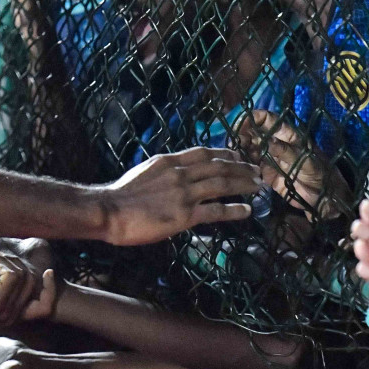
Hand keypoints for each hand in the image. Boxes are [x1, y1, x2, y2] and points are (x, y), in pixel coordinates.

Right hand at [99, 147, 260, 244]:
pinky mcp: (185, 215)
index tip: (238, 155)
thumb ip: (165, 171)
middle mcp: (180, 174)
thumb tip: (177, 172)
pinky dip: (234, 209)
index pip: (204, 153)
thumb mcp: (145, 172)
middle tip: (257, 171)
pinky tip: (247, 211)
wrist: (110, 210)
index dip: (225, 153)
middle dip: (241, 168)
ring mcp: (184, 194)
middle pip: (218, 166)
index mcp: (169, 161)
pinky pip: (216, 210)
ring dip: (243, 184)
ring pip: (222, 184)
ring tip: (258, 186)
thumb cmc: (121, 194)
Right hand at [232, 110, 350, 219]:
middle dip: (242, 134)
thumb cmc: (321, 175)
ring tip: (233, 155)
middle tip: (233, 142)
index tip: (239, 123)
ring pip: (249, 148)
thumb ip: (286, 151)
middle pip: (253, 133)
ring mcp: (269, 159)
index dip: (252, 118)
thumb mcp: (306, 161)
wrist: (325, 200)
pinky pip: (250, 166)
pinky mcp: (266, 174)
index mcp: (287, 136)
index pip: (267, 120)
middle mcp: (275, 144)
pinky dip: (242, 165)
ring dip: (240, 149)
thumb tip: (267, 141)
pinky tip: (237, 166)